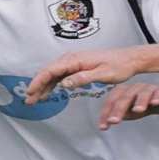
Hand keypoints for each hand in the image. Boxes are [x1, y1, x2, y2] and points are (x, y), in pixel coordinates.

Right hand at [25, 49, 145, 103]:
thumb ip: (82, 78)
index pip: (52, 70)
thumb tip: (64, 83)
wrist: (129, 59)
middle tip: (29, 100)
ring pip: (53, 74)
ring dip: (43, 86)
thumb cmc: (119, 65)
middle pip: (48, 72)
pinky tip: (48, 93)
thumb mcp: (103, 74)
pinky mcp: (78, 66)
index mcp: (77, 59)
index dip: (39, 81)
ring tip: (35, 99)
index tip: (31, 92)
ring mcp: (74, 62)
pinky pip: (60, 74)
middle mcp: (73, 58)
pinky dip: (52, 84)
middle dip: (37, 85)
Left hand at [97, 82, 158, 129]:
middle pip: (125, 97)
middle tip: (114, 120)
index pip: (112, 101)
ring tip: (137, 110)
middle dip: (118, 109)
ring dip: (139, 101)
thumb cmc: (147, 104)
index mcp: (125, 92)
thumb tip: (106, 121)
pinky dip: (157, 96)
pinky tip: (155, 102)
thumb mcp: (131, 112)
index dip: (106, 113)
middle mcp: (136, 89)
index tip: (103, 126)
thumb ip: (119, 115)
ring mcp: (149, 89)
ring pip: (143, 92)